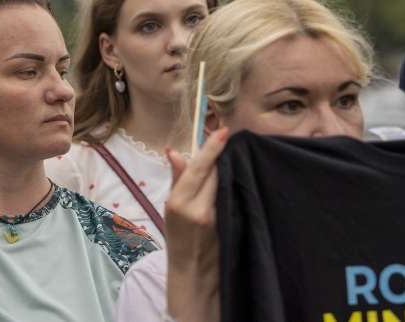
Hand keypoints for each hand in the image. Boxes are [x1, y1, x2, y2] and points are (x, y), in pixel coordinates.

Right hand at [164, 127, 228, 321]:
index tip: (223, 131)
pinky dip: (230, 186)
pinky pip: (230, 196)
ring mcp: (216, 218)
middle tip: (225, 141)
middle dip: (219, 157)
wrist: (193, 273)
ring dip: (226, 170)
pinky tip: (234, 179)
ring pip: (225, 183)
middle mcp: (198, 208)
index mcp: (178, 202)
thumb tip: (174, 152)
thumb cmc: (177, 239)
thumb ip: (177, 179)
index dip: (211, 148)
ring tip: (229, 159)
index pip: (198, 168)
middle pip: (214, 172)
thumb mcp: (169, 209)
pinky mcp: (229, 224)